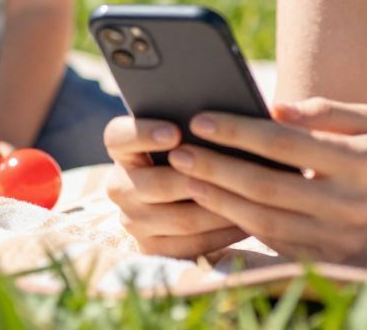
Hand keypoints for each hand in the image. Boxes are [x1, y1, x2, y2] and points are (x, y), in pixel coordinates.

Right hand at [103, 115, 247, 258]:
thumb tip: (226, 117)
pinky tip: (245, 221)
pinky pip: (190, 245)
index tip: (175, 132)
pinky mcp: (151, 249)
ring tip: (248, 197)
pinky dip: (221, 234)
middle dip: (193, 178)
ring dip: (216, 208)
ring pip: (179, 219)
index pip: (118, 137)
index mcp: (121, 149)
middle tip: (226, 171)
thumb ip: (196, 123)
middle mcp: (119, 186)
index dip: (143, 134)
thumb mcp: (186, 132)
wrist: (185, 197)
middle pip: (153, 185)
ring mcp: (133, 220)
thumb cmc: (194, 148)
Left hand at [167, 97, 366, 264]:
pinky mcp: (329, 262)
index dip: (239, 132)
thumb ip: (325, 111)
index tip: (202, 120)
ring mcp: (337, 239)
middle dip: (217, 168)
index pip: (285, 144)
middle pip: (268, 186)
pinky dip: (240, 229)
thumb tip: (275, 106)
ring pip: (266, 221)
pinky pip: (275, 246)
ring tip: (185, 178)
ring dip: (220, 200)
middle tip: (179, 152)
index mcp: (357, 162)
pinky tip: (212, 210)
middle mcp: (347, 204)